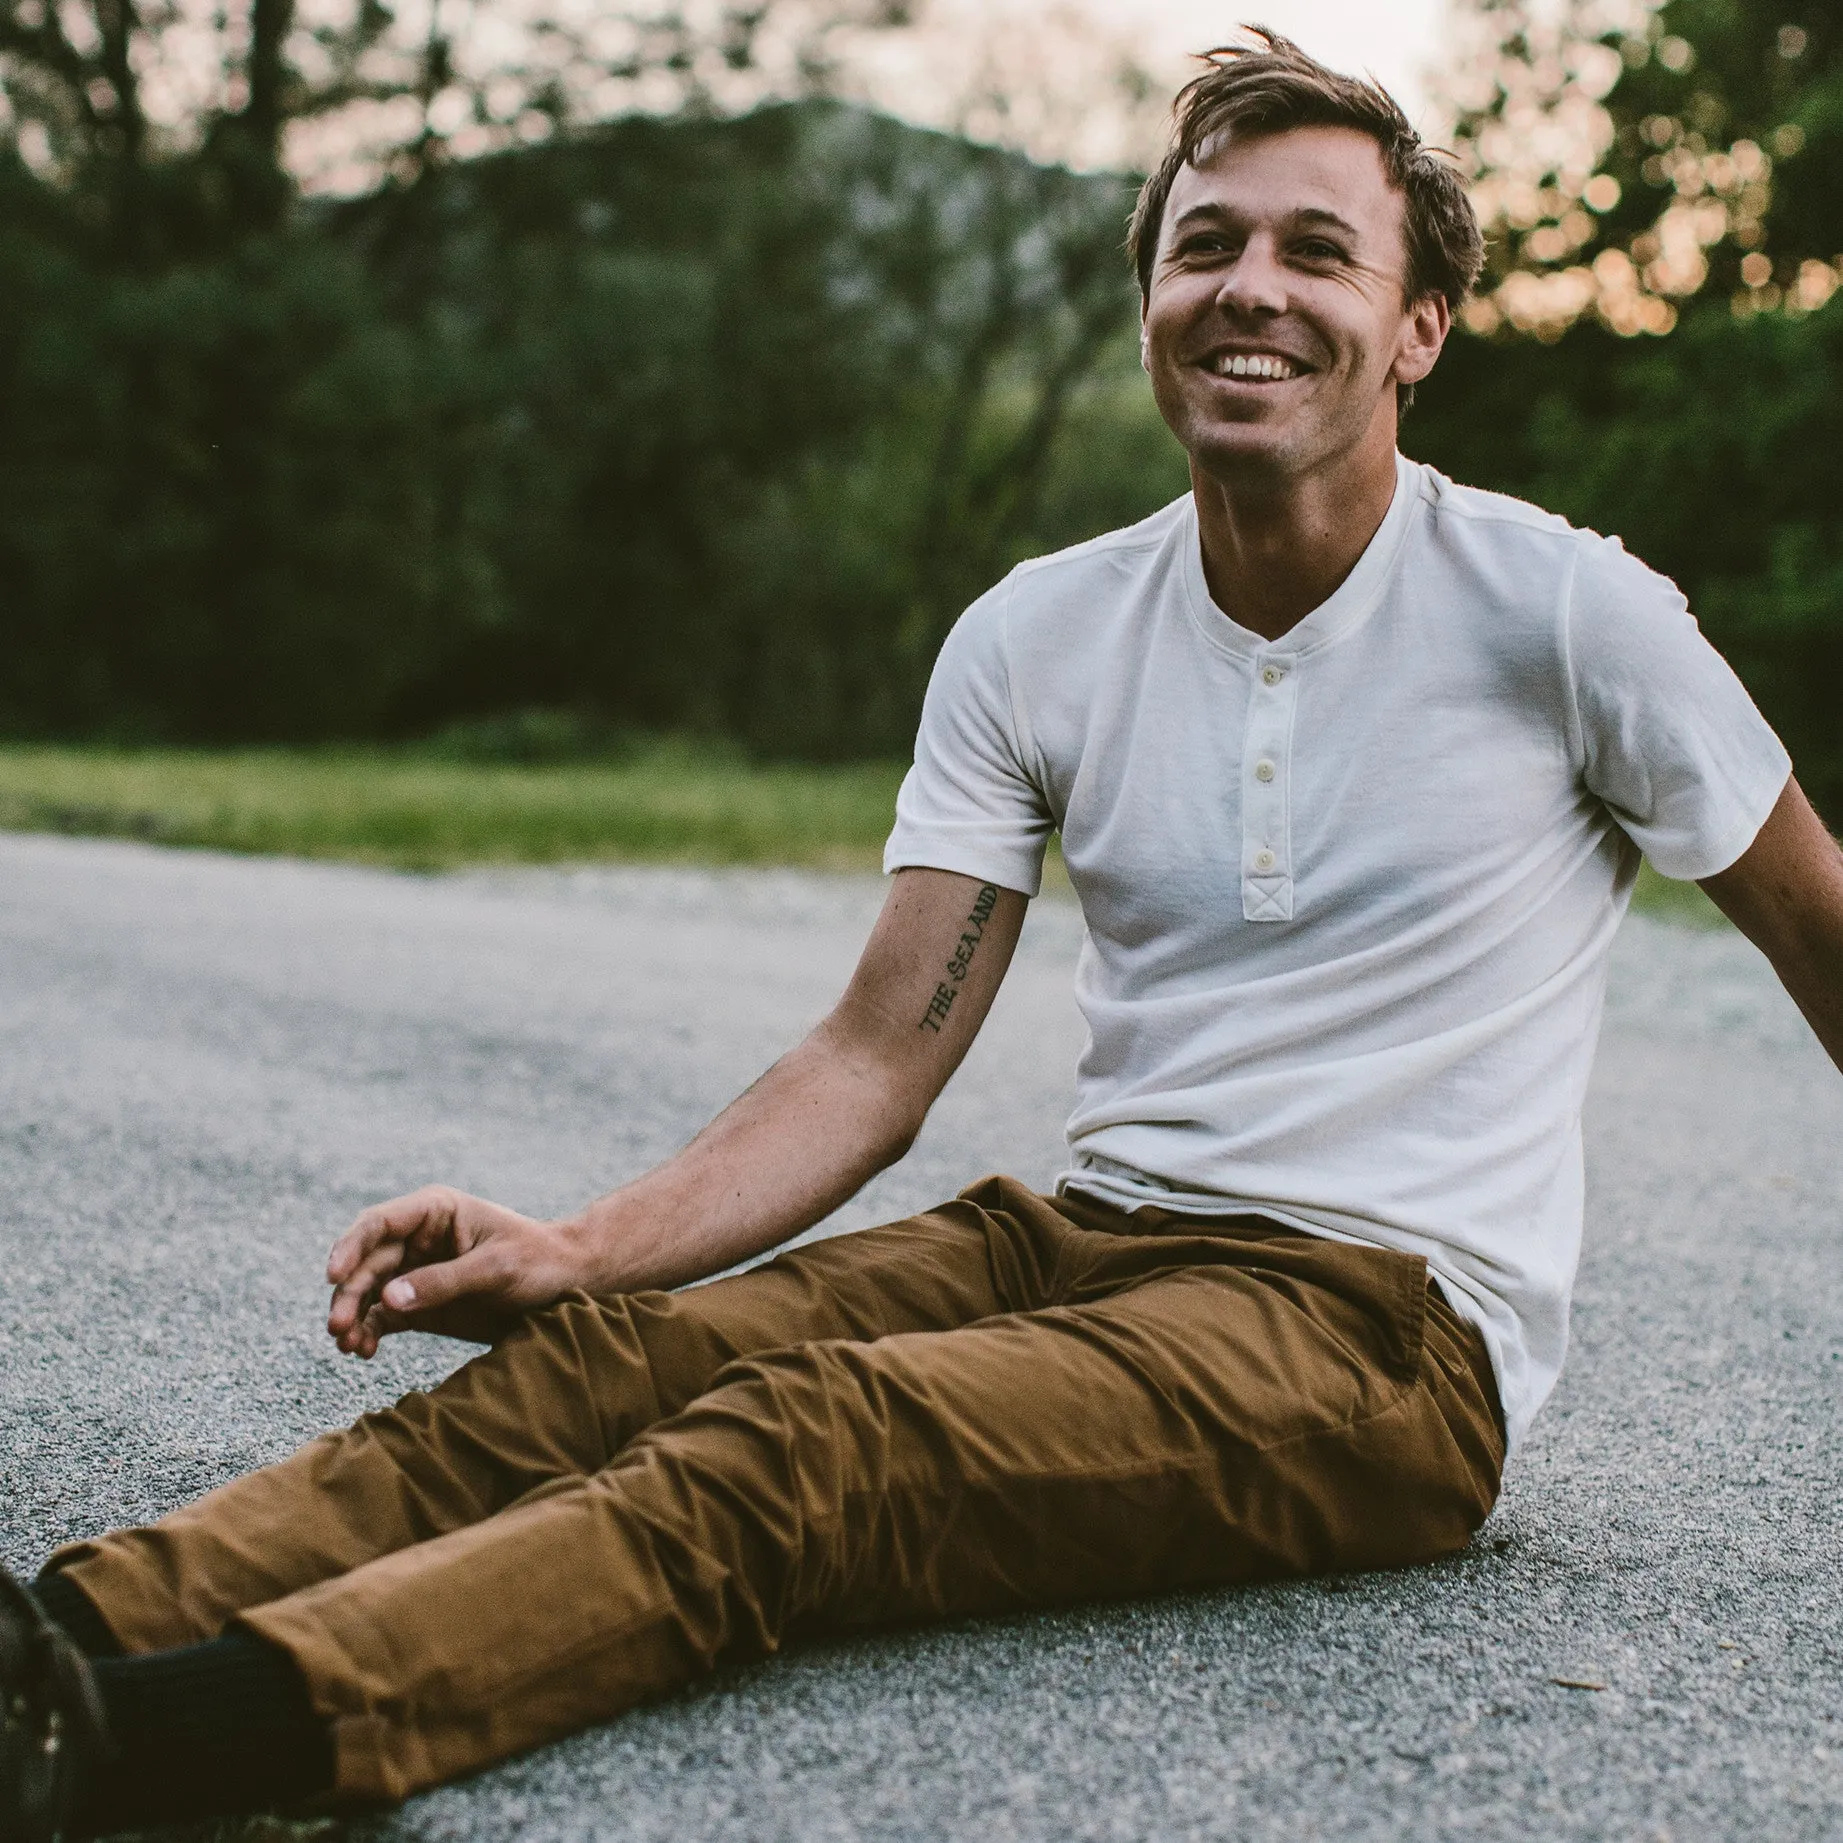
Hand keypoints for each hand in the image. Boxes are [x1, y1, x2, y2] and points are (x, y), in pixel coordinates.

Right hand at [325, 1185, 587, 1356]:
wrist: (568, 1287)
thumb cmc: (538, 1263)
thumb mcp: (496, 1269)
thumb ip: (445, 1282)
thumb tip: (389, 1298)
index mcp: (436, 1212)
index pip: (379, 1223)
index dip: (350, 1247)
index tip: (333, 1276)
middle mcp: (418, 1239)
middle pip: (367, 1262)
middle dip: (348, 1293)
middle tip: (337, 1328)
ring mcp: (417, 1272)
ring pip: (369, 1291)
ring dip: (353, 1315)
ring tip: (349, 1344)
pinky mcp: (421, 1304)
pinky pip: (383, 1315)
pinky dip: (369, 1331)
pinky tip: (364, 1350)